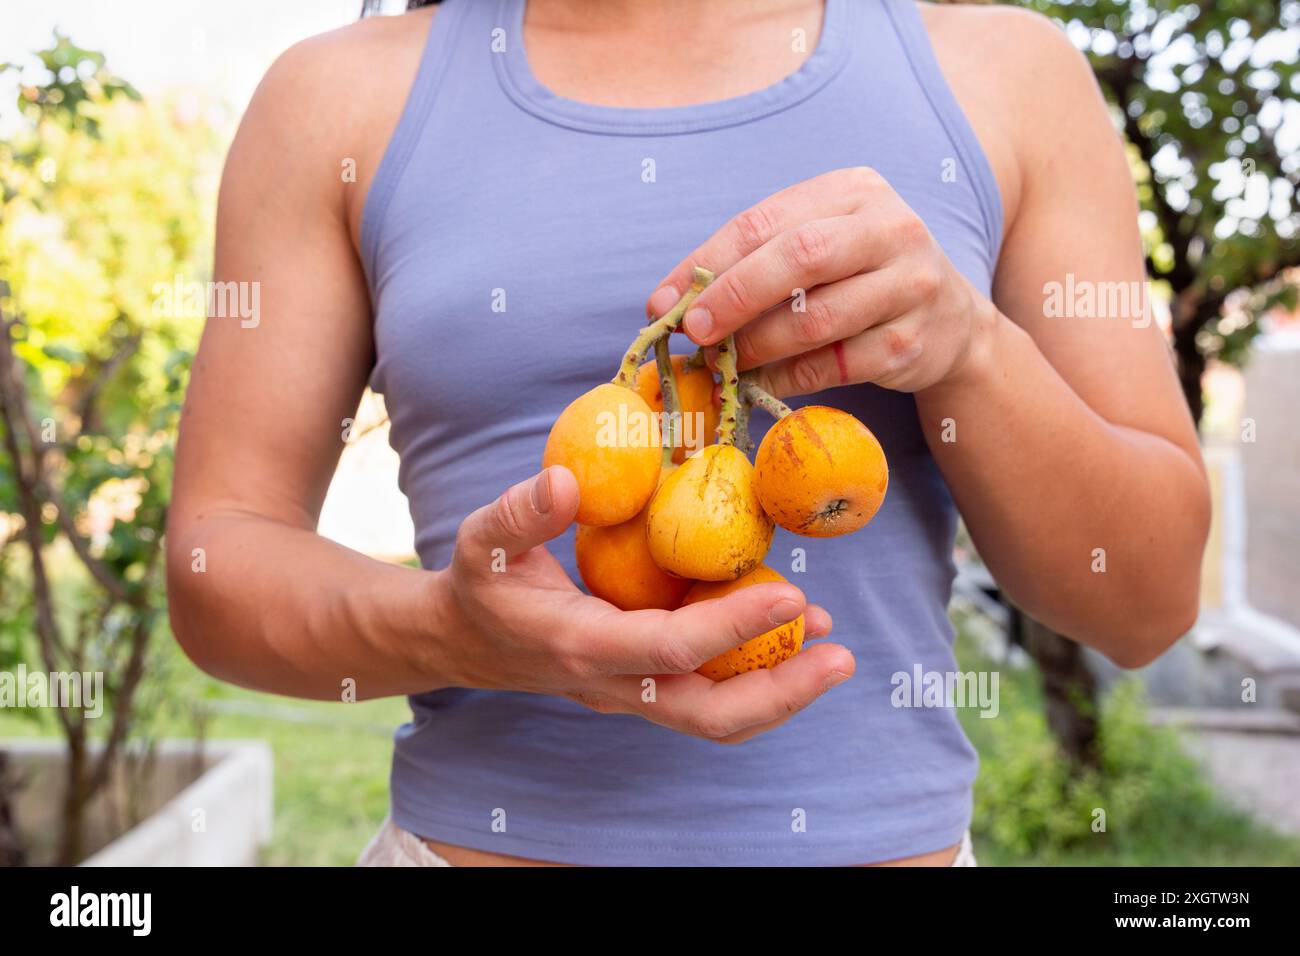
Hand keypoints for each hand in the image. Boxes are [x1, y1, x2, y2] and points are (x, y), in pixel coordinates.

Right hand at [427, 465, 854, 742]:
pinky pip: (707, 693)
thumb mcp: (483, 541)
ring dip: (780, 688)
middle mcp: (614, 684)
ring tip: (830, 644)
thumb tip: (569, 480)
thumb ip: (522, 512)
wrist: (464, 641)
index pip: (670, 650)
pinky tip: (788, 628)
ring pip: (715, 715)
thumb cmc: (481, 583)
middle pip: (708, 716)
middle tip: (841, 655)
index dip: (734, 626)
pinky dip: (754, 672)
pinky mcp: (643, 684)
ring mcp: (631, 692)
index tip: (790, 594)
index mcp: (581, 646)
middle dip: (781, 693)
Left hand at [647, 167, 997, 396]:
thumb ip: (755, 261)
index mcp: (853, 191)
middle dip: (734, 296)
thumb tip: (672, 303)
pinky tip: (759, 383)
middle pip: (799, 257)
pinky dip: (787, 378)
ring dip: (757, 347)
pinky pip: (834, 366)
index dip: (707, 263)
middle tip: (693, 332)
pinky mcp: (912, 342)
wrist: (950, 321)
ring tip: (723, 363)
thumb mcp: (819, 246)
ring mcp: (910, 285)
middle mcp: (889, 228)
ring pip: (816, 319)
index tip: (664, 301)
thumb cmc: (860, 277)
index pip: (764, 221)